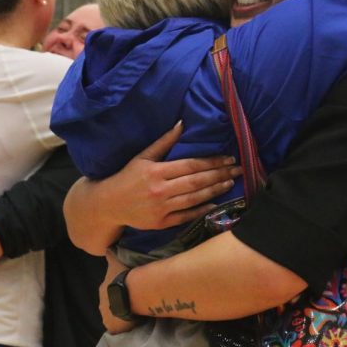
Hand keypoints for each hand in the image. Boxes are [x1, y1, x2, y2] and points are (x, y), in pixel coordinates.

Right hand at [88, 122, 240, 231]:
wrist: (108, 204)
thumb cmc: (127, 177)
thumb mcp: (142, 157)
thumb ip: (164, 142)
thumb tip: (182, 123)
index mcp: (157, 171)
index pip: (191, 165)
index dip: (212, 162)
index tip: (228, 158)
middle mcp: (160, 190)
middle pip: (197, 182)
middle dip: (220, 175)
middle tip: (238, 170)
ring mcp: (161, 208)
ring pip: (195, 199)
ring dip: (215, 191)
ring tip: (230, 183)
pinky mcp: (161, 223)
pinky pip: (186, 216)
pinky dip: (202, 211)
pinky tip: (216, 205)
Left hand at [98, 251, 135, 334]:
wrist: (130, 293)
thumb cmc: (123, 277)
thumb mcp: (115, 262)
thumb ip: (110, 256)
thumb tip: (107, 248)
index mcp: (103, 290)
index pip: (108, 292)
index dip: (117, 291)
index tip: (126, 291)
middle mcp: (102, 304)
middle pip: (110, 305)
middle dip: (118, 304)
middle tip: (131, 302)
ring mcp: (107, 317)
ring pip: (113, 317)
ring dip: (120, 315)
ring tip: (133, 312)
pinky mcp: (113, 328)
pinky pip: (118, 328)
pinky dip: (123, 326)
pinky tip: (132, 323)